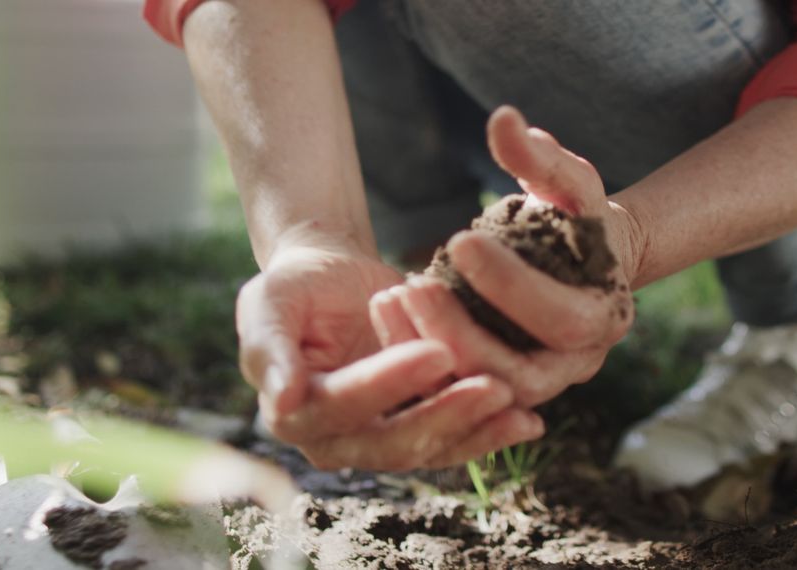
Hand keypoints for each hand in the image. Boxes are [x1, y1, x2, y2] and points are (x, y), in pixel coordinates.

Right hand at [237, 232, 542, 469]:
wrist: (334, 281)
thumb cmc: (299, 284)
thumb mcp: (269, 300)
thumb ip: (269, 347)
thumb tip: (282, 400)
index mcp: (294, 413)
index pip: (343, 403)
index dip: (388, 381)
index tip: (438, 350)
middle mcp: (334, 442)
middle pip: (392, 441)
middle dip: (445, 415)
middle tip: (495, 385)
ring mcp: (378, 442)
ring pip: (429, 450)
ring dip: (476, 432)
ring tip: (519, 409)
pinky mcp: (415, 432)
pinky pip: (453, 442)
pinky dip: (488, 434)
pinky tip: (527, 422)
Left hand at [371, 106, 640, 407]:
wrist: (579, 261)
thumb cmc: (575, 218)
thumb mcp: (567, 183)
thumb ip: (540, 158)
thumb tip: (502, 118)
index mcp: (604, 319)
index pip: (562, 320)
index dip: (511, 287)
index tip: (461, 240)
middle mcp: (574, 365)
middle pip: (519, 374)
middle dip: (461, 332)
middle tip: (414, 284)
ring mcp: (535, 385)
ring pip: (480, 390)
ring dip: (431, 348)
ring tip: (394, 296)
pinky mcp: (495, 387)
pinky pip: (453, 389)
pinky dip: (417, 354)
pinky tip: (386, 311)